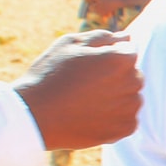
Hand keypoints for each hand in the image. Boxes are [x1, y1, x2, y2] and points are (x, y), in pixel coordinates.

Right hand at [13, 31, 142, 149]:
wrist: (32, 115)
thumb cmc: (49, 75)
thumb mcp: (69, 44)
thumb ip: (102, 38)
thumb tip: (126, 38)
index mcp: (121, 58)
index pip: (128, 52)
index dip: (107, 57)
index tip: (87, 67)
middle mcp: (132, 82)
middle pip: (133, 75)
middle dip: (115, 77)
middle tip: (85, 85)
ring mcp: (130, 107)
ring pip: (131, 97)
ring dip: (116, 97)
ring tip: (86, 101)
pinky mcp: (125, 128)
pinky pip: (128, 118)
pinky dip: (114, 118)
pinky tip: (91, 116)